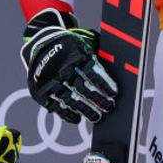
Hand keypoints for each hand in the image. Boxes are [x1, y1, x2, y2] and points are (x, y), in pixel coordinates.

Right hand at [20, 8, 117, 123]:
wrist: (43, 43)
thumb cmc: (73, 46)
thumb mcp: (86, 43)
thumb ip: (100, 54)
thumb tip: (123, 64)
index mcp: (76, 54)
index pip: (92, 72)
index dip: (104, 85)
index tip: (114, 94)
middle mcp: (62, 68)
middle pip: (82, 88)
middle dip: (97, 100)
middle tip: (109, 107)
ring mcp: (50, 80)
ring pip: (70, 99)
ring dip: (85, 110)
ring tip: (97, 117)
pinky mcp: (40, 91)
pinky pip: (54, 106)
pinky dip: (66, 114)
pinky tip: (77, 119)